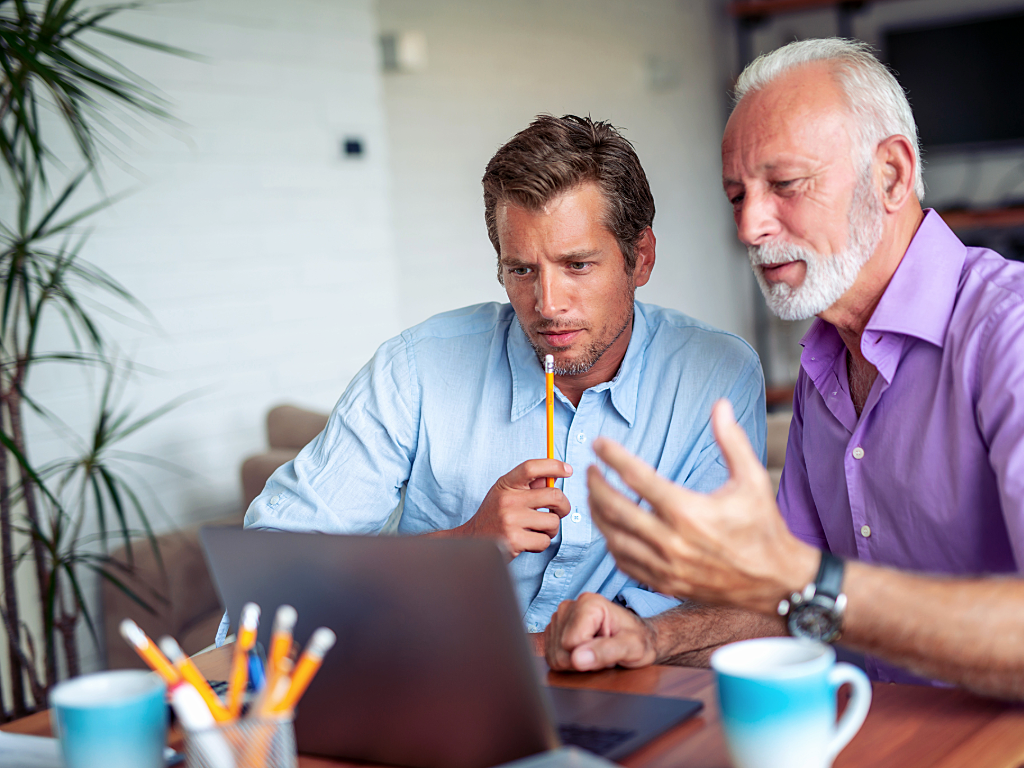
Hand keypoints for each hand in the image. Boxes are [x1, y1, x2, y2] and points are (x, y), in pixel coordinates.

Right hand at [459, 459, 571, 558]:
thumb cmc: (494, 516)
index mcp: (506, 484)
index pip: (531, 467)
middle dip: (564, 506)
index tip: (567, 470)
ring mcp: (511, 520)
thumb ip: (528, 485)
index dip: (553, 465)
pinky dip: (541, 543)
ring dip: (551, 529)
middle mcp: (508, 500)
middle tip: (559, 512)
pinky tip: (529, 541)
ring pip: (553, 521)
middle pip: (554, 495)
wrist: (473, 541)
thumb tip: (554, 477)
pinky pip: (545, 540)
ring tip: (538, 530)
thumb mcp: (505, 494)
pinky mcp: (514, 540)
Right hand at [544, 592, 656, 671]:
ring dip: (575, 662)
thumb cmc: (639, 640)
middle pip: (560, 650)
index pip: (571, 643)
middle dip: (582, 660)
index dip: (590, 656)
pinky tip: (584, 653)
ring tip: (595, 652)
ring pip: (554, 655)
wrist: (639, 637)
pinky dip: (568, 661)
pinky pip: (551, 655)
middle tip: (603, 653)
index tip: (608, 649)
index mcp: (588, 603)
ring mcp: (559, 616)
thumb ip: (607, 652)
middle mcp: (569, 606)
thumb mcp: (633, 648)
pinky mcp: (554, 629)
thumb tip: (577, 659)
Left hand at [587, 399, 817, 614]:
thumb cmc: (764, 526)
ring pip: (613, 537)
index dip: (613, 456)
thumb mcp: (753, 479)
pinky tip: (610, 527)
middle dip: (596, 485)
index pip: (637, 478)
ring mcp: (666, 566)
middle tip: (589, 469)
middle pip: (615, 509)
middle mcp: (672, 541)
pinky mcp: (665, 583)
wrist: (776, 580)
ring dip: (597, 513)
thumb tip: (720, 405)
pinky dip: (611, 542)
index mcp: (688, 511)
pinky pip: (624, 562)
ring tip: (593, 494)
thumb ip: (732, 440)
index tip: (599, 443)